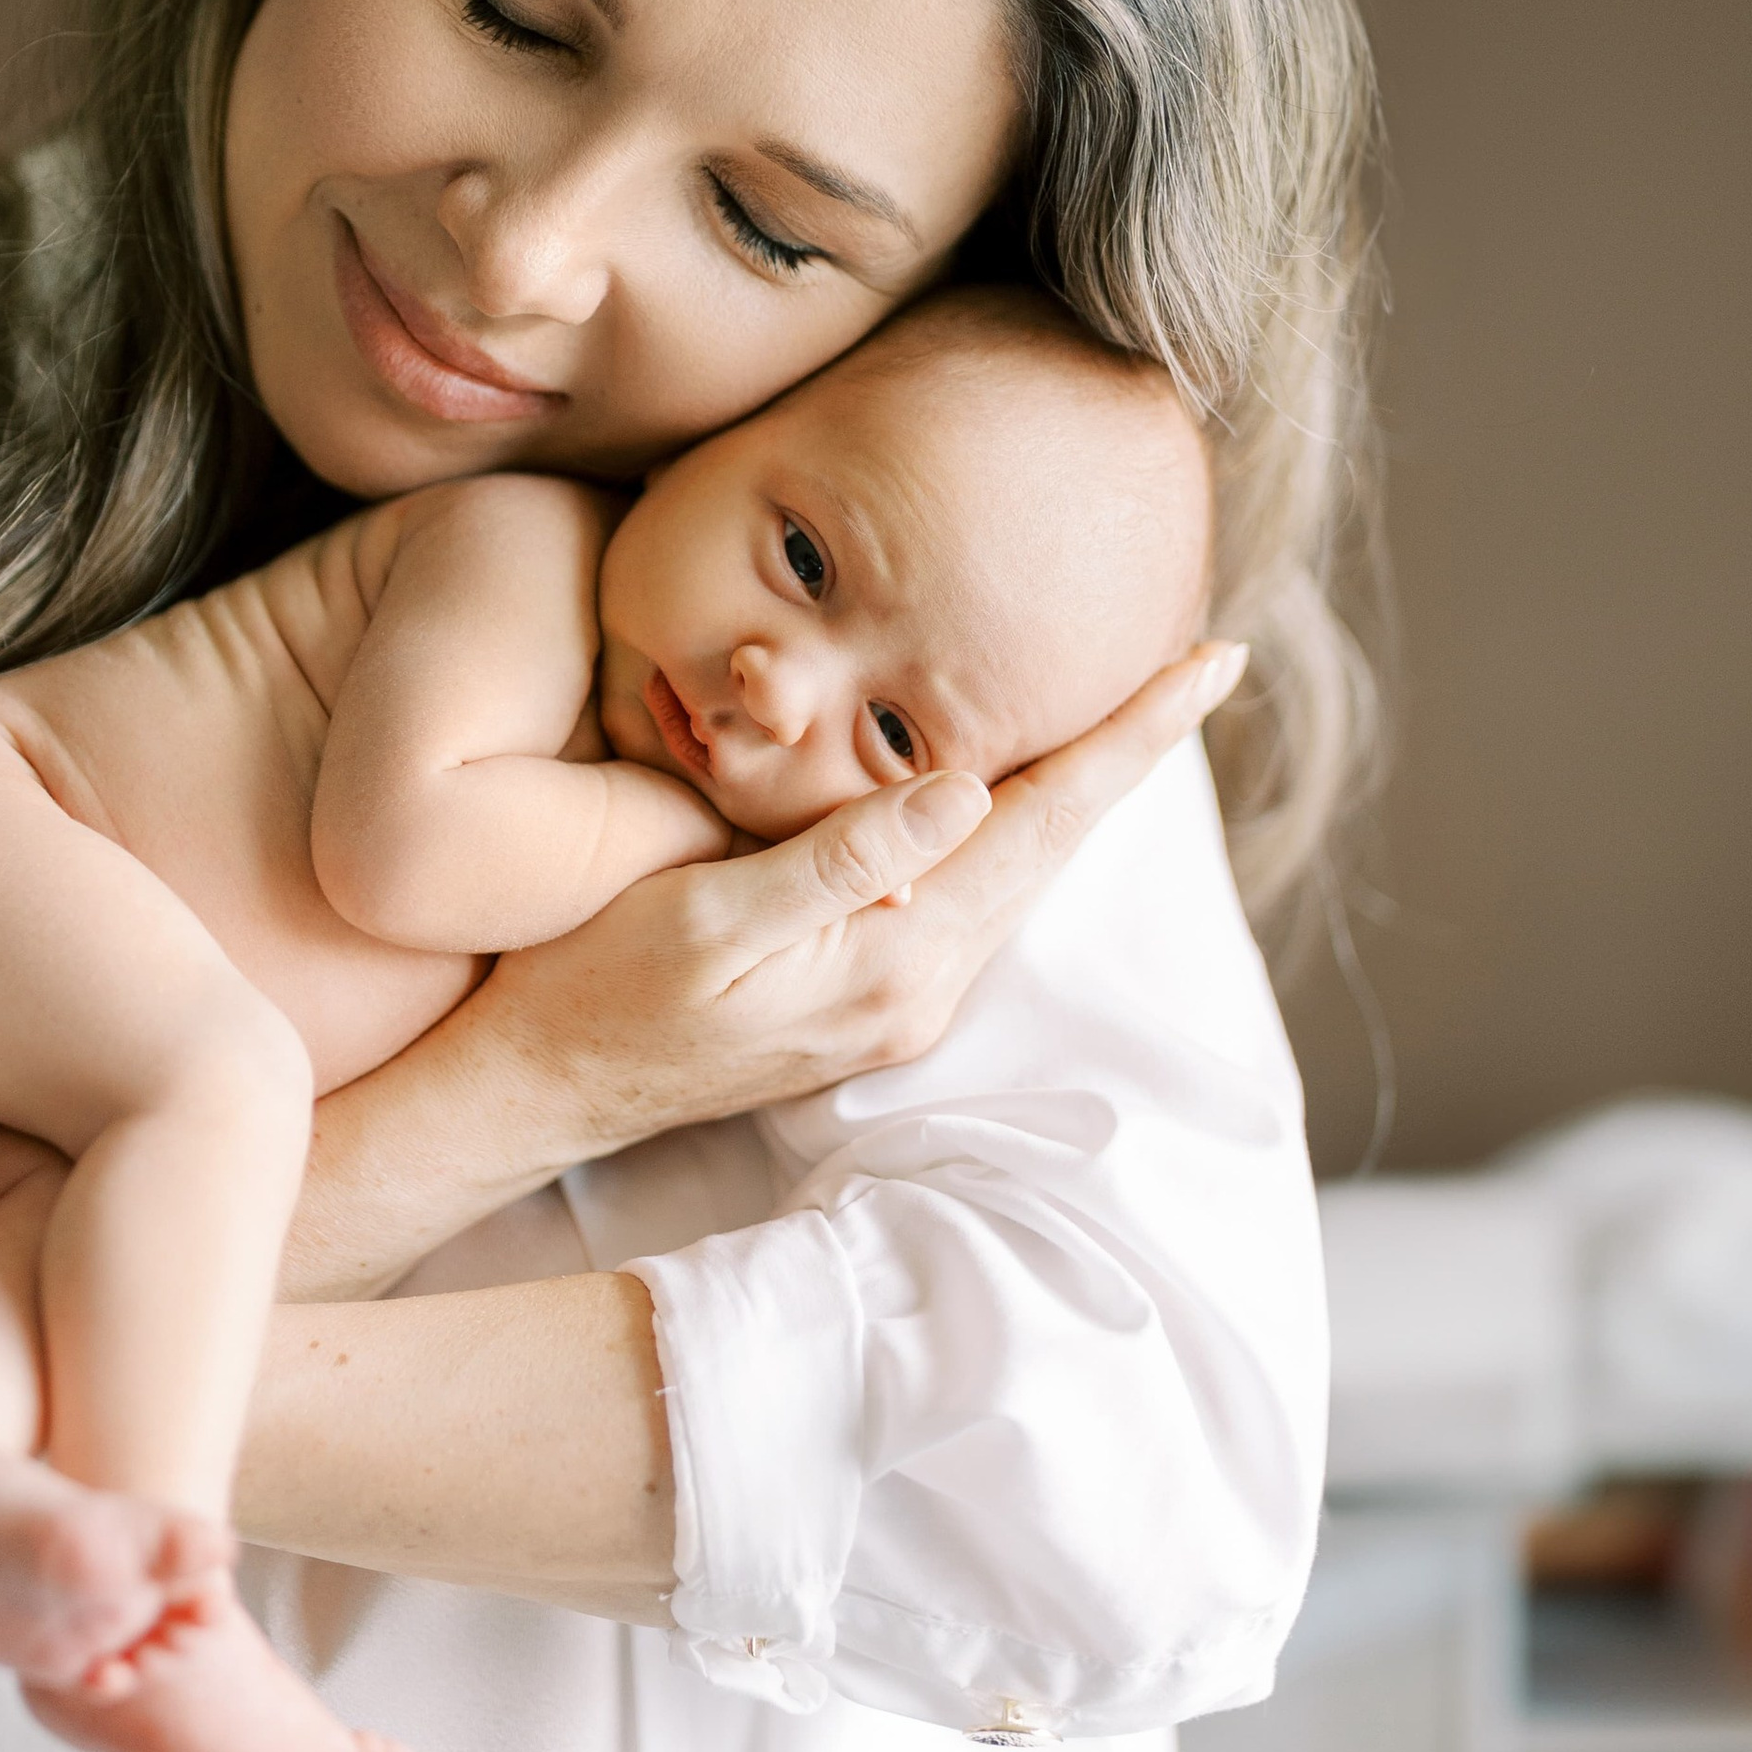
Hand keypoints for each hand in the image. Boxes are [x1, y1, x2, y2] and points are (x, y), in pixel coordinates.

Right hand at [462, 638, 1249, 1159]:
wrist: (540, 1090)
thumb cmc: (597, 990)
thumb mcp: (706, 915)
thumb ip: (837, 858)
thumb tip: (966, 790)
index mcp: (896, 959)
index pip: (1044, 824)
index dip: (1129, 739)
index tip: (1210, 662)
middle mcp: (921, 989)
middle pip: (1054, 847)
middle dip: (1128, 753)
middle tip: (1201, 661)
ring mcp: (899, 1002)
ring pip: (1017, 871)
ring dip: (1076, 789)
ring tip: (1135, 709)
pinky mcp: (868, 999)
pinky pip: (969, 894)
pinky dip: (1013, 826)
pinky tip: (1015, 787)